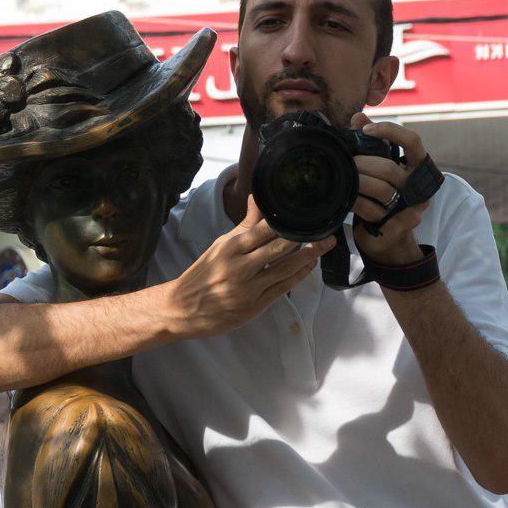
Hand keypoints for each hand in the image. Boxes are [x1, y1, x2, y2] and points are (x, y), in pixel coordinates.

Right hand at [158, 196, 333, 338]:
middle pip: (280, 247)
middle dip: (306, 238)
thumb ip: (244, 225)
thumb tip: (258, 198)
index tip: (307, 215)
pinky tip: (309, 267)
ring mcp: (247, 288)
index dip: (289, 222)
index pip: (265, 229)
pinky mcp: (252, 306)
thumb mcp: (220, 246)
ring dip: (308, 256)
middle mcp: (239, 266)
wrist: (180, 308)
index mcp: (230, 247)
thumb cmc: (202, 275)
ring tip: (324, 245)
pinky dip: (297, 276)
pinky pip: (281, 288)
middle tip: (326, 229)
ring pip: (285, 269)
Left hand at [349, 113, 431, 264]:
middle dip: (362, 163)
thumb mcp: (380, 168)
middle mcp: (421, 187)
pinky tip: (345, 197)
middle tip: (345, 162)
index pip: (413, 142)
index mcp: (419, 168)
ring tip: (342, 177)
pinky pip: (371, 209)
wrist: (388, 239)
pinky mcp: (400, 225)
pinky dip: (355, 201)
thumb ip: (372, 143)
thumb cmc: (383, 197)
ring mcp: (413, 208)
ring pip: (381, 189)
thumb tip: (358, 117)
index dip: (391, 131)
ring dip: (356, 182)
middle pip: (389, 168)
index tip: (366, 130)